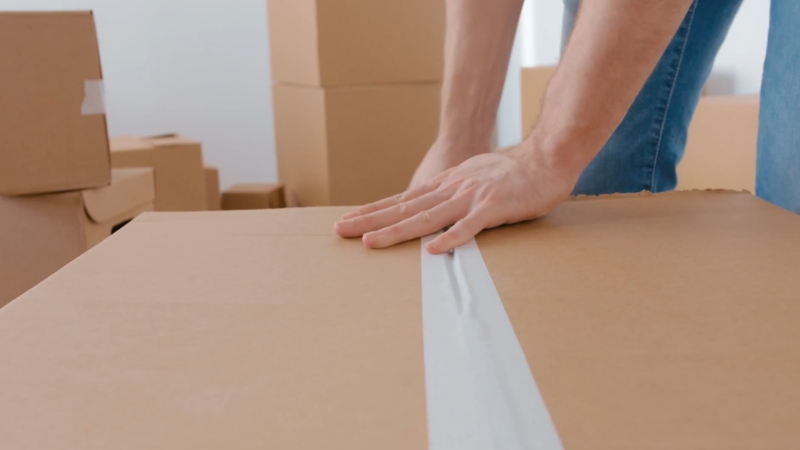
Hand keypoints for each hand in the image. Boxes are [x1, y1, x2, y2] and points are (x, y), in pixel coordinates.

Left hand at [334, 144, 577, 253]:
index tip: (348, 221)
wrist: (547, 157)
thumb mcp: (474, 179)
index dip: (373, 211)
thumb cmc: (513, 174)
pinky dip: (451, 238)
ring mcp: (471, 197)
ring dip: (397, 231)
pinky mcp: (494, 207)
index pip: (402, 200)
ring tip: (370, 242)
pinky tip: (432, 250)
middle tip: (340, 232)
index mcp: (446, 184)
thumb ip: (453, 194)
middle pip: (404, 208)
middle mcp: (451, 189)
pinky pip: (470, 226)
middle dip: (370, 220)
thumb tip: (434, 208)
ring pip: (427, 217)